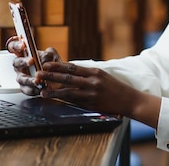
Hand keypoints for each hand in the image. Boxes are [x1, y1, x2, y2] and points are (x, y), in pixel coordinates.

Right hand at [6, 36, 61, 95]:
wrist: (58, 77)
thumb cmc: (51, 63)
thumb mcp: (52, 55)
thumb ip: (49, 54)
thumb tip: (46, 57)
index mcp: (23, 53)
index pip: (13, 47)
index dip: (16, 45)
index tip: (23, 44)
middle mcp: (20, 65)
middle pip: (16, 62)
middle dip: (23, 61)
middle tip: (31, 61)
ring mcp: (21, 77)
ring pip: (22, 78)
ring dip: (29, 79)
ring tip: (37, 80)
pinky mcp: (25, 88)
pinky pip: (27, 90)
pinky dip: (34, 89)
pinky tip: (41, 88)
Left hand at [38, 62, 160, 127]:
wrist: (129, 100)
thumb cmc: (115, 88)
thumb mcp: (103, 76)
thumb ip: (87, 75)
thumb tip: (69, 73)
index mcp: (95, 72)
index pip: (73, 67)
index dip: (58, 66)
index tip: (46, 64)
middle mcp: (93, 81)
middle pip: (68, 77)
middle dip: (51, 76)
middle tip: (39, 74)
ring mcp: (92, 93)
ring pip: (69, 90)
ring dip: (54, 90)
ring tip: (41, 91)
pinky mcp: (92, 104)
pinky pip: (75, 101)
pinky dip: (63, 100)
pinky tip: (55, 100)